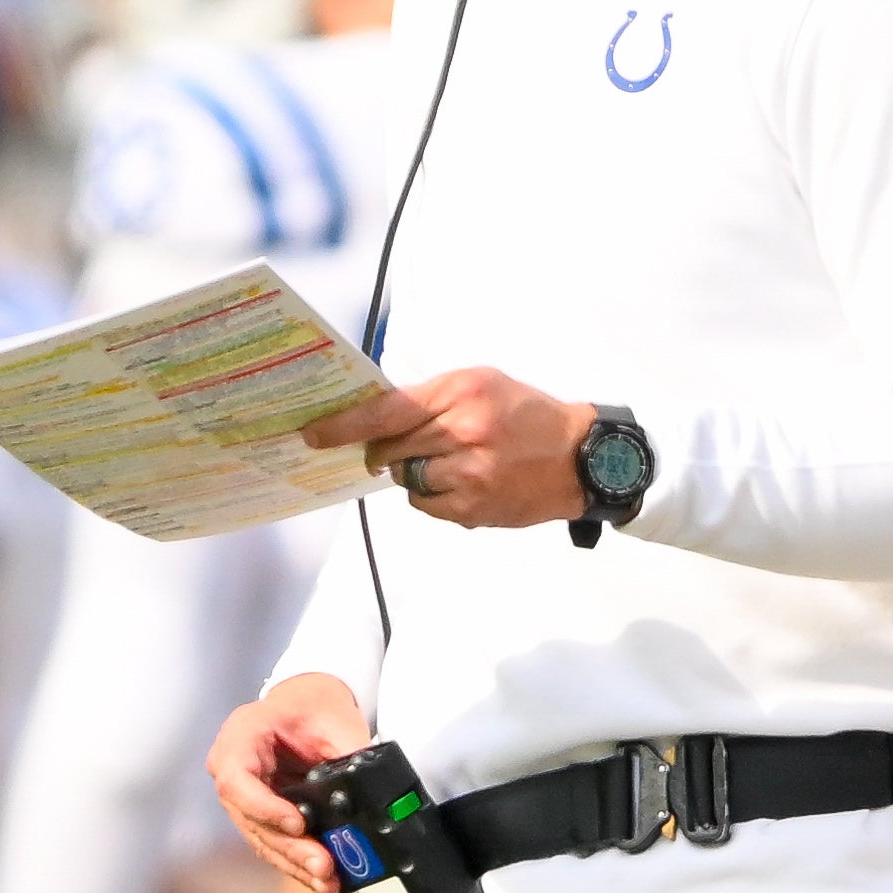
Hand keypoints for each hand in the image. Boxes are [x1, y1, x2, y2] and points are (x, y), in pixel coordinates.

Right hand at [207, 672, 371, 892]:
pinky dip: (299, 864)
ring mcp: (244, 797)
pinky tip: (324, 882)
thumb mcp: (335, 719)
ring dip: (296, 865)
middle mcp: (232, 770)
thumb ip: (349, 753)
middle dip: (289, 849)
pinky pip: (276, 845)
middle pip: (251, 820)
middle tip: (324, 866)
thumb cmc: (314, 705)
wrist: (308, 705)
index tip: (298, 824)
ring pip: (263, 840)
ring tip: (329, 883)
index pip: (236, 780)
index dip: (263, 808)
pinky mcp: (261, 817)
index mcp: (241, 736)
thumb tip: (375, 794)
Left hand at [303, 370, 594, 530]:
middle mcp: (462, 432)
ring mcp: (468, 474)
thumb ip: (431, 396)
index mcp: (460, 393)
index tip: (313, 434)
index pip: (386, 411)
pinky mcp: (473, 509)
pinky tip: (460, 482)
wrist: (578, 457)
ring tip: (446, 461)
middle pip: (390, 447)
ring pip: (406, 477)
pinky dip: (432, 494)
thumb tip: (377, 415)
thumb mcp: (482, 383)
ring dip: (412, 471)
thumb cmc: (526, 414)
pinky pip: (425, 503)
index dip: (344, 426)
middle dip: (381, 449)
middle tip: (387, 447)